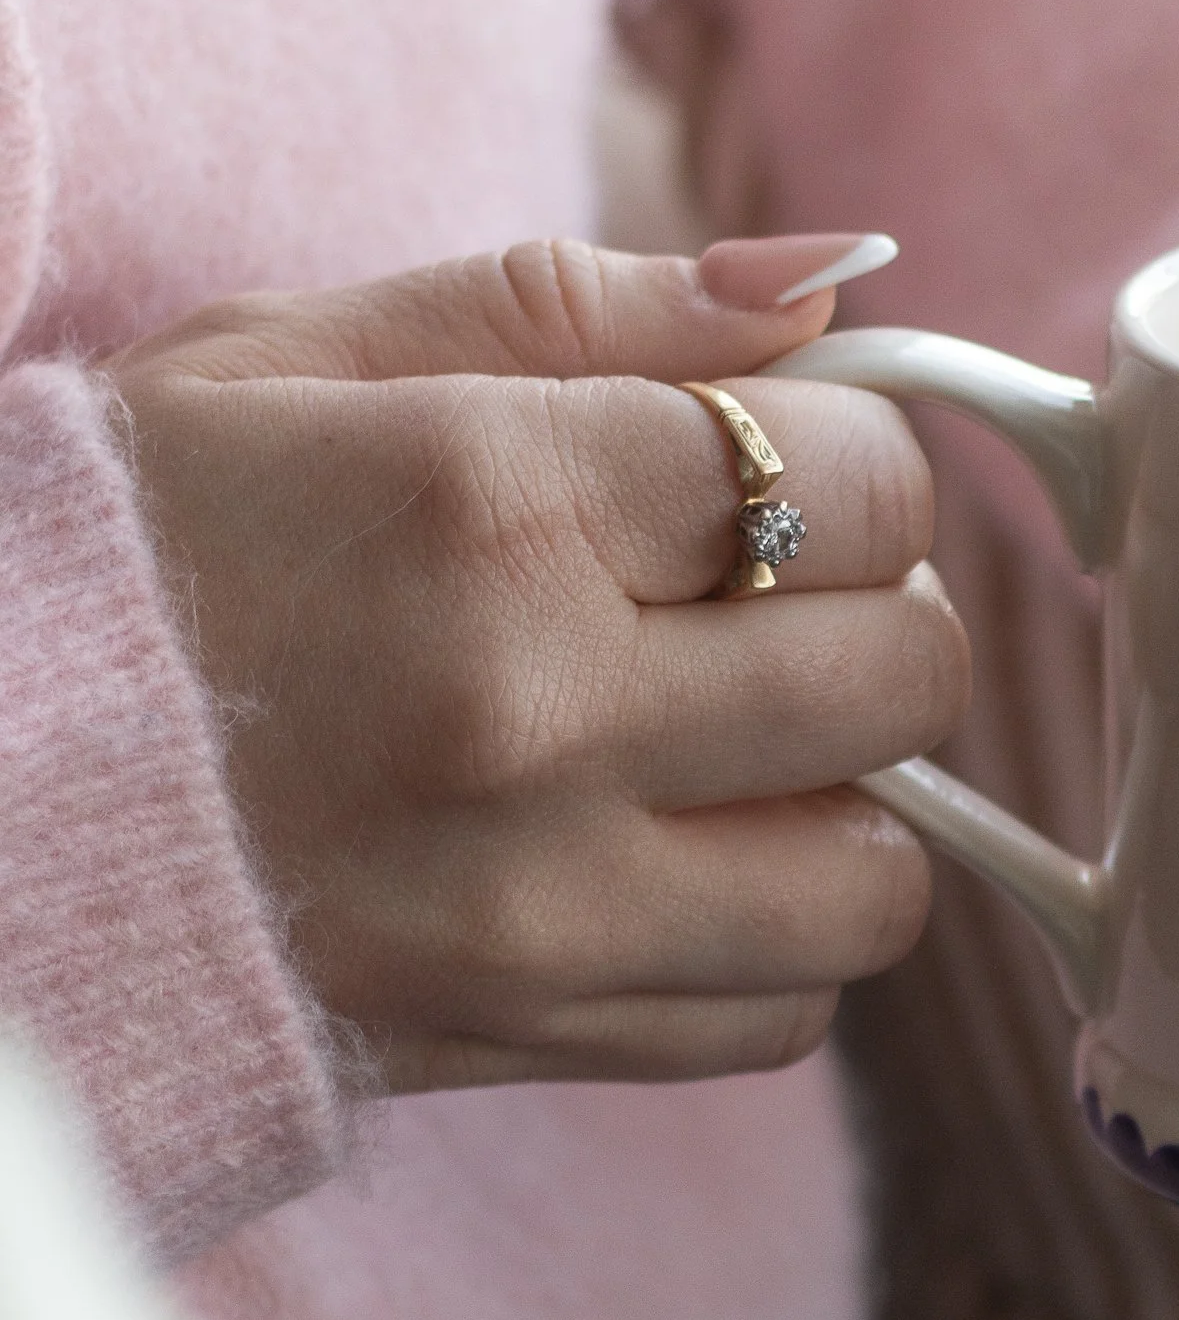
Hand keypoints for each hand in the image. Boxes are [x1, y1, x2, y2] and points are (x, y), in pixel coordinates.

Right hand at [110, 236, 967, 1095]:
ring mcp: (539, 906)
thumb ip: (585, 306)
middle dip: (873, 619)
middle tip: (771, 604)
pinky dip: (765, 945)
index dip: (860, 459)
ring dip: (844, 807)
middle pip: (908, 678)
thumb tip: (837, 282)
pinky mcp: (524, 1037)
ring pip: (877, 880)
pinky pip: (780, 1017)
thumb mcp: (299, 355)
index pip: (865, 484)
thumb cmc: (129, 546)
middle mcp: (537, 714)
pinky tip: (665, 866)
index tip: (788, 467)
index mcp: (490, 502)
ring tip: (731, 755)